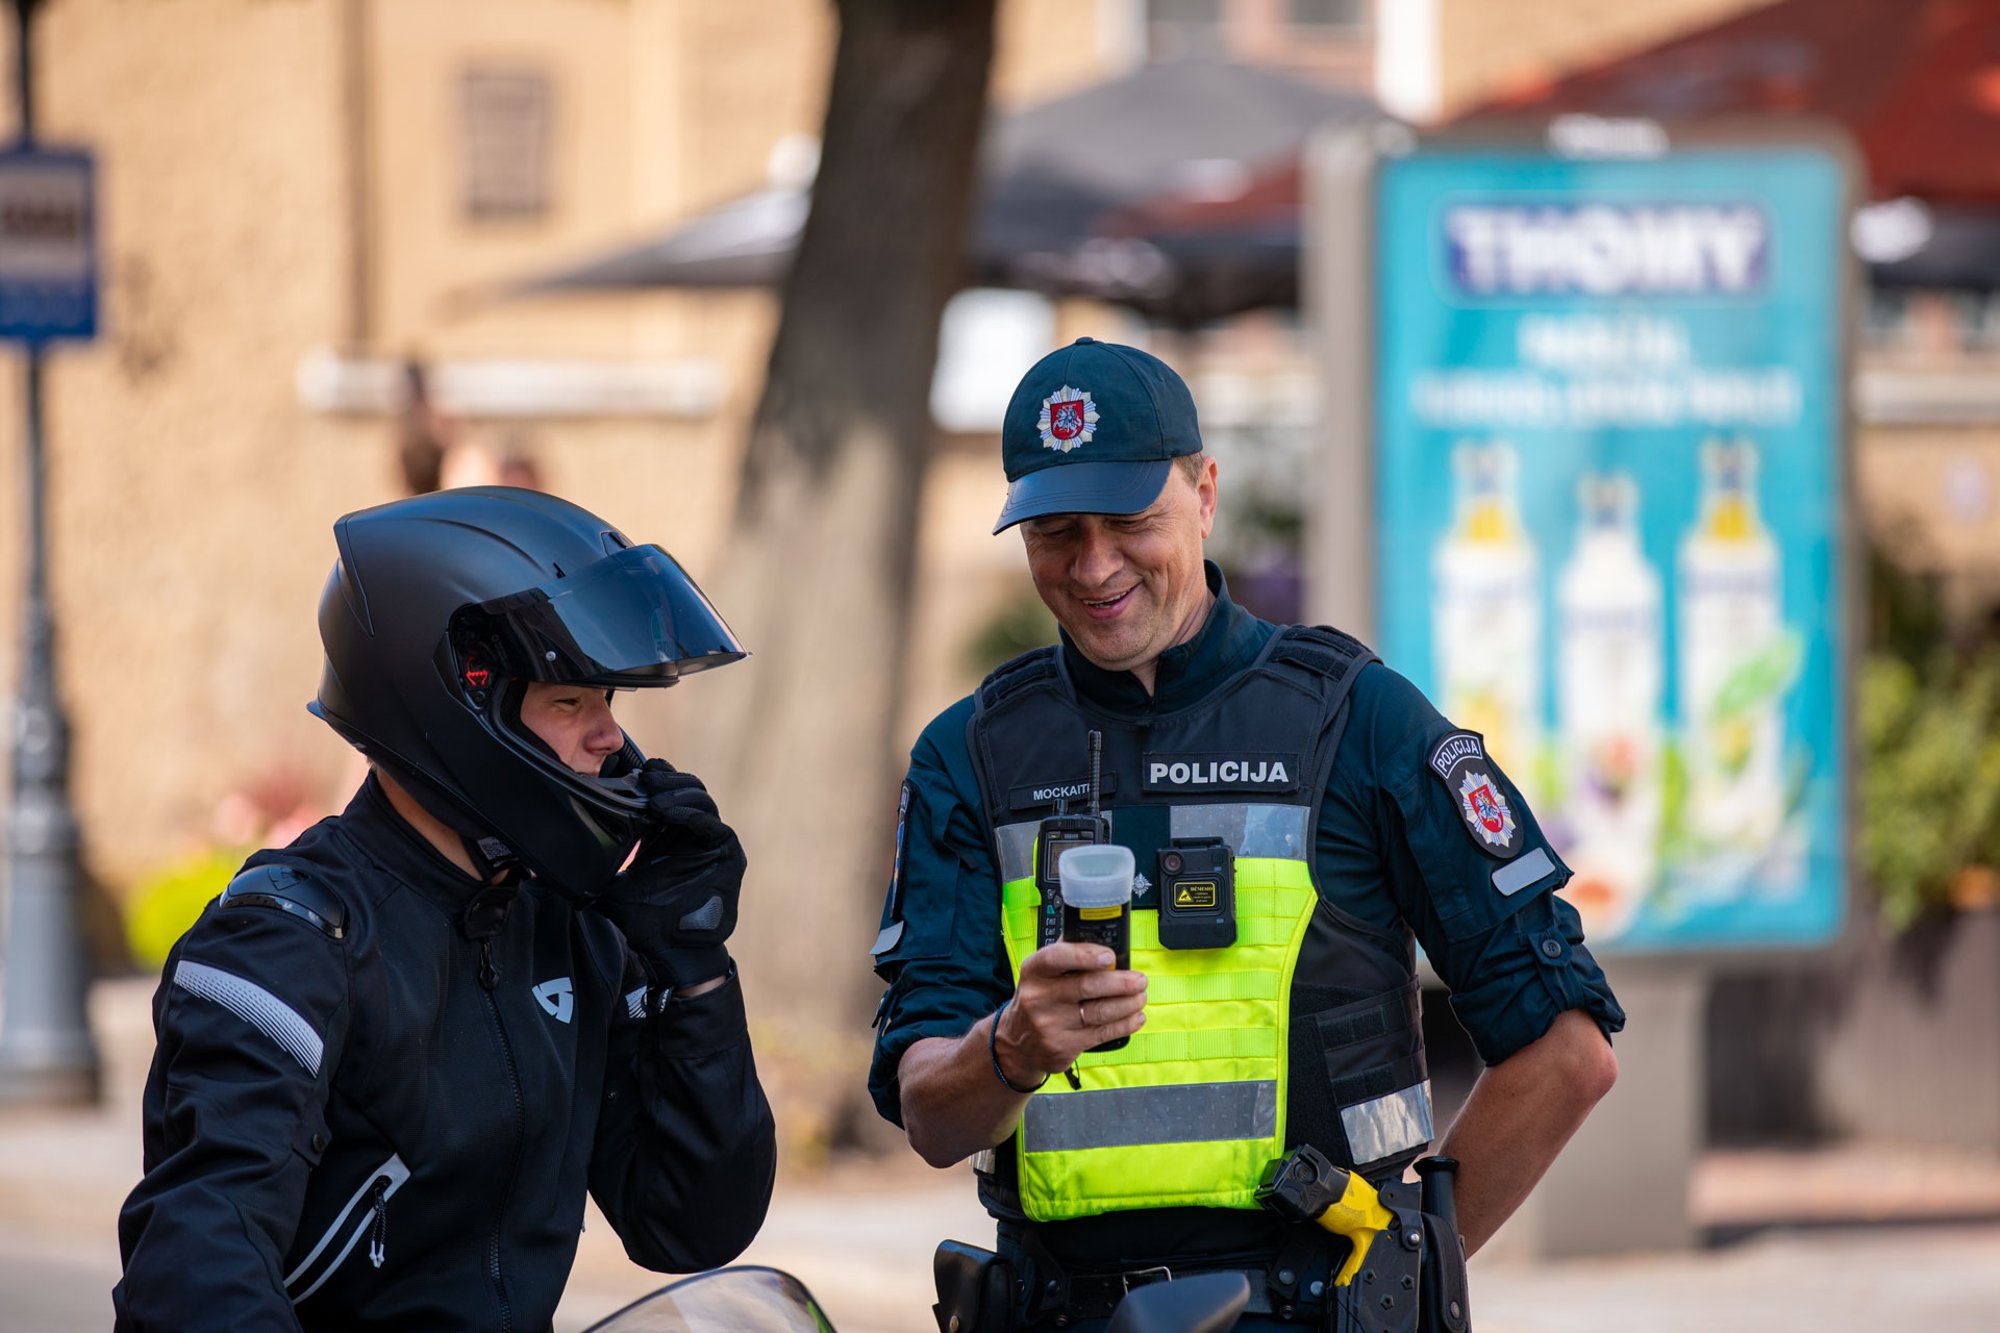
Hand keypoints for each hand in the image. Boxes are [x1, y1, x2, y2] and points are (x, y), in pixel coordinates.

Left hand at [596, 760, 744, 987]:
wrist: (670, 951)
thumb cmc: (646, 922)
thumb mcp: (614, 886)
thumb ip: (595, 869)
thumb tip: (549, 864)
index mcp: (669, 836)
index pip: (667, 796)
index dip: (655, 781)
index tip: (635, 773)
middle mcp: (692, 835)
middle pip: (687, 791)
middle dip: (667, 781)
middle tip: (647, 776)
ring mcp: (711, 842)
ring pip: (701, 801)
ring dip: (679, 793)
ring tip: (655, 795)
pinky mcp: (727, 852)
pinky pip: (712, 825)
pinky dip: (692, 814)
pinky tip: (670, 811)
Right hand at [992, 942, 1146, 1087]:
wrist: (1017, 1044)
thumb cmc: (1039, 999)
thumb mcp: (1041, 973)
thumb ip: (1066, 952)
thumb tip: (1100, 934)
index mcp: (1034, 971)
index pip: (1057, 957)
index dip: (1086, 955)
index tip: (1110, 956)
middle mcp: (1038, 997)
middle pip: (1087, 986)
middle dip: (1120, 982)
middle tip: (1140, 980)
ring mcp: (1050, 1025)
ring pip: (1099, 1012)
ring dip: (1127, 1004)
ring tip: (1140, 997)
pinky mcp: (1063, 1047)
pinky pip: (1101, 1034)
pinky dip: (1124, 1024)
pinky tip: (1135, 1017)